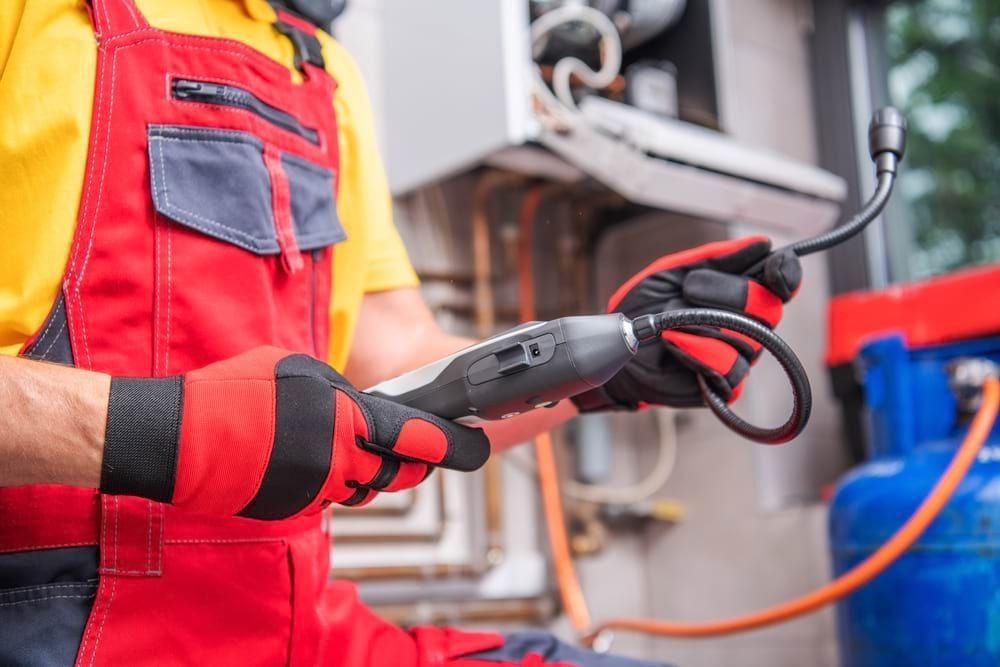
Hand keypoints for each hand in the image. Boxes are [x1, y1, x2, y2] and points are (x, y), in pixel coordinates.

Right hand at [99, 347, 489, 518]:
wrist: (181, 438)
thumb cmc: (237, 393)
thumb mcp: (300, 369)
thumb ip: (343, 393)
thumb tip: (365, 407)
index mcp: (350, 420)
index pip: (422, 440)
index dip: (455, 446)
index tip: (475, 445)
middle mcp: (342, 462)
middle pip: (401, 473)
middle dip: (414, 462)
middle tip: (415, 448)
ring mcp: (318, 490)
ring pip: (365, 486)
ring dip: (366, 469)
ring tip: (338, 441)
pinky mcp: (296, 509)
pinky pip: (329, 496)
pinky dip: (328, 479)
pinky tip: (300, 456)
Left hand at [572, 236, 800, 410]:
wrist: (619, 347)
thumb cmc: (646, 308)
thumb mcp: (674, 271)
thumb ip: (715, 257)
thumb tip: (760, 244)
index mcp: (741, 292)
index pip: (781, 281)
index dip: (786, 273)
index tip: (776, 267)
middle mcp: (748, 325)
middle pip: (769, 307)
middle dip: (727, 293)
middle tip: (689, 289)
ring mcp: (739, 356)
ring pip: (747, 338)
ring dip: (702, 323)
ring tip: (671, 321)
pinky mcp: (724, 385)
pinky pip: (729, 366)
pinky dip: (697, 351)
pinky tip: (674, 343)